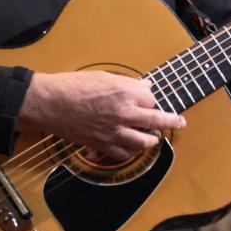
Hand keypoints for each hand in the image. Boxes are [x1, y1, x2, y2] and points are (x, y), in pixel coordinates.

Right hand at [17, 71, 185, 160]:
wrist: (50, 103)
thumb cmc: (73, 86)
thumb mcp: (103, 77)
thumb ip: (127, 84)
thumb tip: (146, 87)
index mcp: (124, 92)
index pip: (151, 98)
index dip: (149, 99)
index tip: (147, 98)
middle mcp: (123, 113)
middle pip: (157, 120)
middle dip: (172, 121)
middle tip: (180, 122)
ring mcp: (114, 131)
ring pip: (145, 141)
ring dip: (151, 139)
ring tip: (154, 136)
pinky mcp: (102, 145)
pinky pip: (125, 153)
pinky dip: (131, 151)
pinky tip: (133, 147)